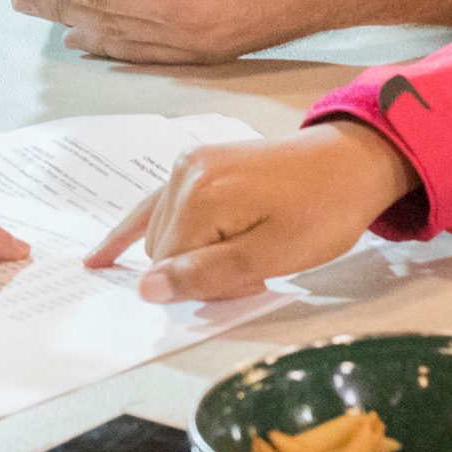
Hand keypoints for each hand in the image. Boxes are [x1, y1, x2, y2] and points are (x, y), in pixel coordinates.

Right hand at [86, 122, 418, 302]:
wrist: (351, 161)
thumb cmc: (323, 211)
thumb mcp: (273, 255)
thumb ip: (208, 274)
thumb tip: (147, 290)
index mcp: (201, 197)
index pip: (173, 268)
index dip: (211, 285)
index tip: (256, 279)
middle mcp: (183, 175)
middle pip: (165, 253)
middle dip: (200, 271)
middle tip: (257, 267)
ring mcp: (187, 167)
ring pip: (163, 237)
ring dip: (194, 255)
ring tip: (246, 250)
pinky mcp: (195, 165)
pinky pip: (153, 206)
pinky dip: (132, 232)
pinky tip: (100, 257)